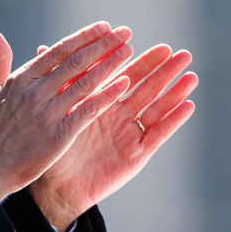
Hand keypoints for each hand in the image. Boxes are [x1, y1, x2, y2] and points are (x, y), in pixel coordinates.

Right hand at [0, 22, 134, 200]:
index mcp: (22, 79)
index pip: (58, 51)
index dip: (83, 37)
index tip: (104, 27)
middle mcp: (36, 91)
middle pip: (76, 62)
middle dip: (103, 44)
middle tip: (125, 32)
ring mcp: (48, 113)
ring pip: (85, 82)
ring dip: (110, 64)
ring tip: (129, 50)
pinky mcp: (58, 134)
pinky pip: (87, 110)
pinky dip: (106, 95)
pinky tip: (123, 84)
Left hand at [29, 44, 197, 231]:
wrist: (56, 186)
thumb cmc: (54, 147)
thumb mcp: (56, 111)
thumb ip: (58, 81)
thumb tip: (39, 48)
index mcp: (102, 101)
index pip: (124, 75)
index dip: (139, 60)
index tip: (158, 45)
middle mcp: (119, 115)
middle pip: (147, 88)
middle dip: (163, 70)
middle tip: (180, 53)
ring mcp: (130, 133)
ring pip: (157, 107)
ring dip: (175, 91)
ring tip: (191, 75)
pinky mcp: (137, 154)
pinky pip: (158, 134)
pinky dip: (173, 119)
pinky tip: (188, 104)